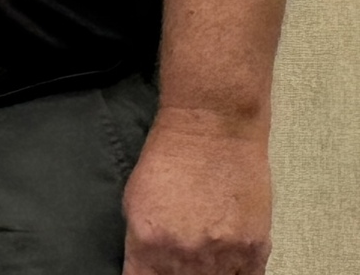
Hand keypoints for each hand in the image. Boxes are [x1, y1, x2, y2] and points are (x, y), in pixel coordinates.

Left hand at [123, 111, 271, 273]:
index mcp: (148, 241)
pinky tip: (226, 265)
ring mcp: (222, 257)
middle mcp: (185, 255)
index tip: (149, 273)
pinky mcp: (254, 252)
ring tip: (202, 259)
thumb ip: (141, 242)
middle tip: (179, 262)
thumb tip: (146, 267)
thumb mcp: (135, 198)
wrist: (212, 129)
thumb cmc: (170, 155)